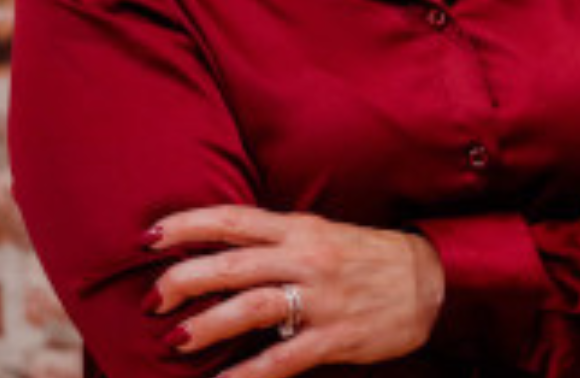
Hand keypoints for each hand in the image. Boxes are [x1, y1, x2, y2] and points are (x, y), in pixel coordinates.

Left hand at [142, 204, 444, 376]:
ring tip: (173, 342)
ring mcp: (320, 297)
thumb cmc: (367, 257)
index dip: (188, 224)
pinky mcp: (335, 336)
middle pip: (233, 261)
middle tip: (150, 300)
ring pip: (253, 306)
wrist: (430, 281)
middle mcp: (306, 256)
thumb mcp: (321, 234)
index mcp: (299, 227)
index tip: (149, 237)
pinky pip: (282, 359)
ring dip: (208, 325)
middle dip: (184, 279)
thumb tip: (218, 253)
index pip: (233, 218)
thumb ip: (275, 241)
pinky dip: (247, 377)